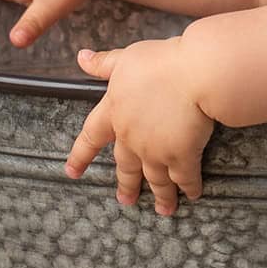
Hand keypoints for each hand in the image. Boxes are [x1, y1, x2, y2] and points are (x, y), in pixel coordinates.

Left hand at [63, 36, 213, 216]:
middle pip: (125, 165)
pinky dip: (188, 187)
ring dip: (160, 195)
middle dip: (126, 184)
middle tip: (125, 200)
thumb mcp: (127, 58)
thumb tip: (81, 57)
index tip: (72, 171)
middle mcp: (131, 137)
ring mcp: (155, 150)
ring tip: (163, 209)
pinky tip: (192, 194)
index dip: (80, 155)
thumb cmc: (161, 61)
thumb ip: (104, 63)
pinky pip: (184, 178)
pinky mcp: (182, 156)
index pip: (90, 137)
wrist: (194, 74)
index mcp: (114, 112)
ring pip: (155, 178)